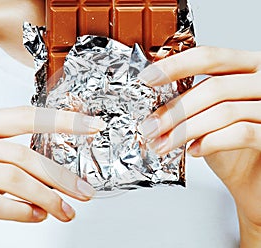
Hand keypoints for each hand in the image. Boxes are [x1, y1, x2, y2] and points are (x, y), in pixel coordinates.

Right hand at [0, 106, 104, 232]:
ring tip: (65, 211)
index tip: (92, 126)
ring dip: (47, 198)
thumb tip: (56, 170)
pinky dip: (20, 211)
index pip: (24, 115)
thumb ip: (10, 157)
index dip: (62, 120)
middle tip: (84, 192)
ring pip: (11, 177)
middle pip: (22, 153)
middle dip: (60, 176)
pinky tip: (37, 217)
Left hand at [138, 46, 260, 246]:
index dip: (175, 66)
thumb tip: (154, 99)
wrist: (252, 176)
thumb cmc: (230, 143)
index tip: (148, 78)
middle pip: (214, 87)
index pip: (210, 57)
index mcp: (246, 68)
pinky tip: (193, 150)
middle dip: (175, 110)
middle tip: (150, 126)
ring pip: (224, 112)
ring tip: (162, 144)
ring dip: (184, 130)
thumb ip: (192, 100)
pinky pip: (241, 134)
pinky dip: (211, 142)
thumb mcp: (208, 114)